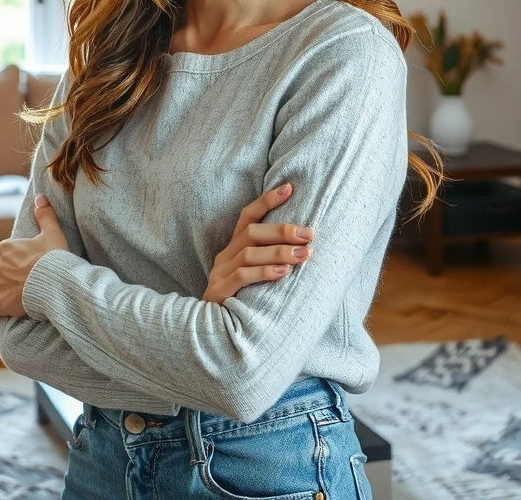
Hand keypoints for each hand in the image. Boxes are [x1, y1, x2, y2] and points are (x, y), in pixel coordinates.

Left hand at [0, 194, 69, 320]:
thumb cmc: (54, 258)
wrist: (54, 283)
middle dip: (10, 277)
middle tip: (27, 282)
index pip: (7, 254)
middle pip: (0, 272)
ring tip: (18, 297)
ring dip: (2, 293)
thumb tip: (40, 196)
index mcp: (6, 248)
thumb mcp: (52, 233)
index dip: (18, 261)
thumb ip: (44, 214)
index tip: (30, 265)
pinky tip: (1, 313)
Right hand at [202, 182, 313, 303]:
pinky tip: (283, 273)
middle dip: (282, 230)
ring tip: (303, 254)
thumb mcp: (253, 277)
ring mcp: (220, 273)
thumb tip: (304, 249)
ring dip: (278, 252)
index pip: (247, 216)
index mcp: (232, 248)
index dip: (267, 201)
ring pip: (248, 253)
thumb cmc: (240, 303)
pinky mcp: (219, 292)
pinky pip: (242, 277)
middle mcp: (225, 256)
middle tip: (309, 233)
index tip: (289, 187)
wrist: (211, 334)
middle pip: (251, 232)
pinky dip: (264, 272)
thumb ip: (270, 262)